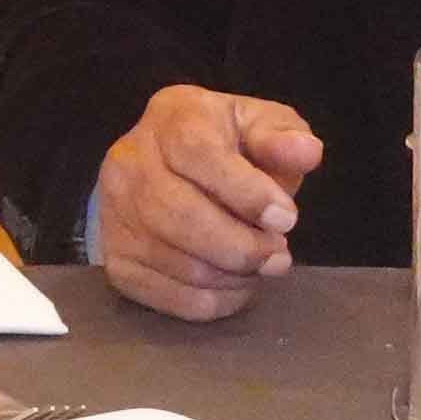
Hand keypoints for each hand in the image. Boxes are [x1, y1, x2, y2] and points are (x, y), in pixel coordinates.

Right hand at [91, 84, 314, 319]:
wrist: (165, 166)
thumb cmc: (225, 145)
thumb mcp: (258, 125)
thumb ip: (282, 136)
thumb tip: (306, 151)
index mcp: (171, 118)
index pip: (199, 155)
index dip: (246, 193)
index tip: (286, 219)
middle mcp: (130, 163)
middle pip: (182, 216)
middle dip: (243, 246)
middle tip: (279, 256)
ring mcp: (114, 213)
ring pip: (178, 262)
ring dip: (233, 276)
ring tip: (262, 266)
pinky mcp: (115, 258)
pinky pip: (166, 295)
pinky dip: (212, 301)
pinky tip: (235, 284)